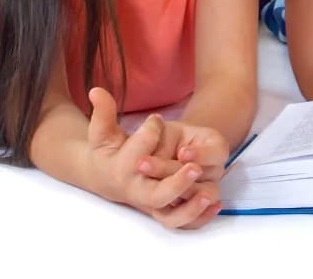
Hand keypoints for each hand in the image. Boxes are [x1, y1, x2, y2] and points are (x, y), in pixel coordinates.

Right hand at [86, 88, 219, 228]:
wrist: (107, 177)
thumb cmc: (109, 152)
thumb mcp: (103, 132)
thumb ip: (102, 113)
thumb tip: (96, 90)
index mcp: (122, 171)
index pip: (139, 151)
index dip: (150, 132)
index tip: (157, 117)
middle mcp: (137, 191)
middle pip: (156, 195)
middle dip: (176, 183)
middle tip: (194, 167)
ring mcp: (152, 204)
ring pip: (172, 216)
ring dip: (191, 206)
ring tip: (209, 195)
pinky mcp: (164, 210)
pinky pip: (183, 222)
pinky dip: (199, 218)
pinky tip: (216, 204)